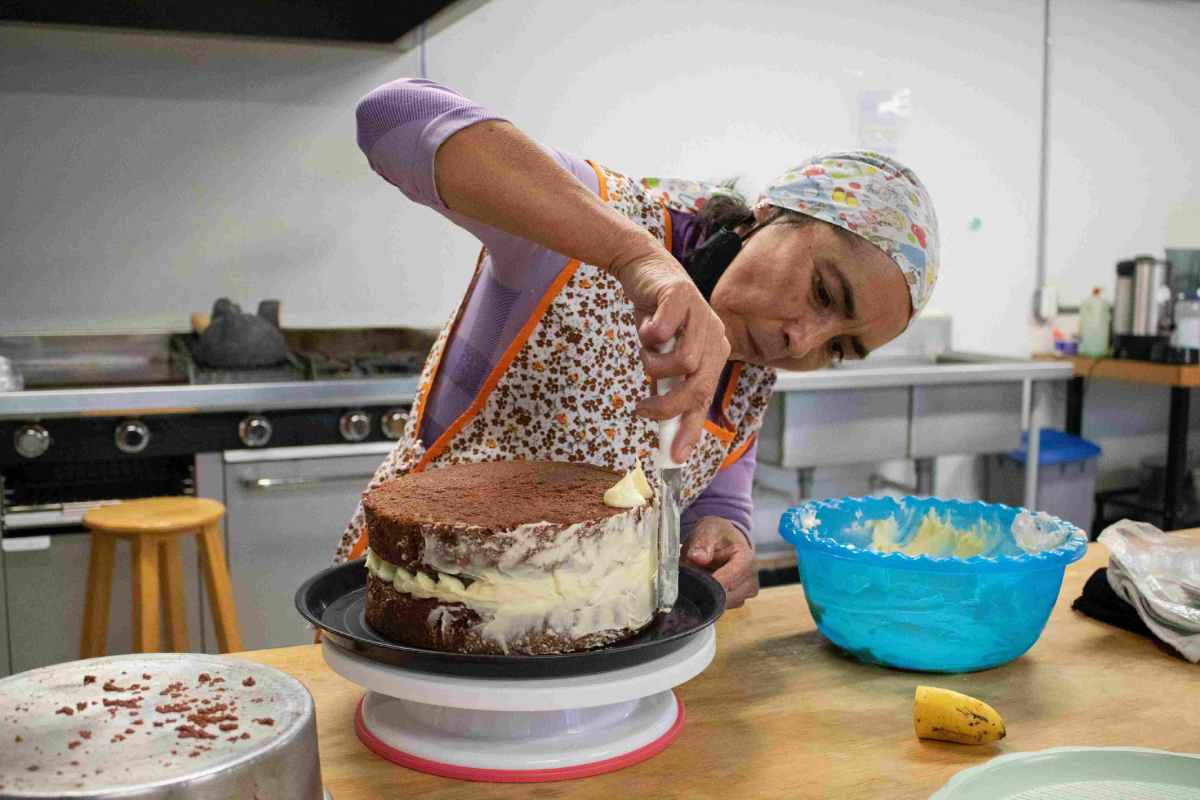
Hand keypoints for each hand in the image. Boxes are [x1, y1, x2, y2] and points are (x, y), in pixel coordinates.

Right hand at [613, 248, 729, 463]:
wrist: (644, 270)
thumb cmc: (656, 317)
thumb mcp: (664, 358)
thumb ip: (669, 387)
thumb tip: (666, 433)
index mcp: (715, 353)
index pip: (705, 398)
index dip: (690, 429)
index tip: (675, 456)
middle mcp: (715, 336)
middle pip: (697, 385)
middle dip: (668, 405)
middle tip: (643, 409)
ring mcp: (702, 315)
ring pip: (682, 361)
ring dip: (653, 363)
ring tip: (644, 351)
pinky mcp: (682, 296)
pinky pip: (664, 330)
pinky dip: (649, 335)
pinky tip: (645, 324)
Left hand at [684, 516, 758, 608]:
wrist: (723, 540)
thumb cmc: (716, 535)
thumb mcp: (707, 531)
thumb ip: (701, 545)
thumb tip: (697, 558)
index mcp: (746, 559)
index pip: (730, 579)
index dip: (710, 583)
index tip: (693, 582)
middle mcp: (751, 578)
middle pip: (727, 596)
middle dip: (706, 591)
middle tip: (690, 580)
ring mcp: (747, 592)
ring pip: (723, 605)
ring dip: (708, 596)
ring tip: (698, 579)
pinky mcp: (739, 600)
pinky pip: (722, 607)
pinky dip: (710, 600)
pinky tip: (703, 587)